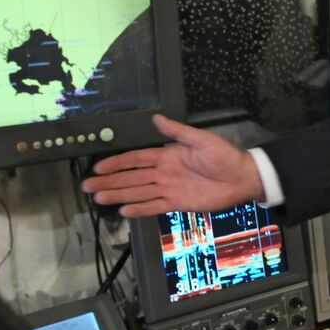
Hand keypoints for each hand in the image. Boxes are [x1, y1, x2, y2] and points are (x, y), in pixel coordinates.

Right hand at [81, 114, 265, 217]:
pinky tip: (124, 211)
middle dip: (109, 182)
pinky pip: (154, 206)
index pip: (136, 159)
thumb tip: (156, 118)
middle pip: (131, 178)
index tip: (98, 167)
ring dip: (118, 195)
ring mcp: (169, 189)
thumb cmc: (224, 156)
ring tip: (99, 199)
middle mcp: (164, 173)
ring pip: (138, 193)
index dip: (117, 163)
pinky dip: (140, 209)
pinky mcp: (178, 203)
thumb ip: (177, 131)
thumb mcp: (201, 139)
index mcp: (167, 156)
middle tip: (88, 186)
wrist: (242, 177)